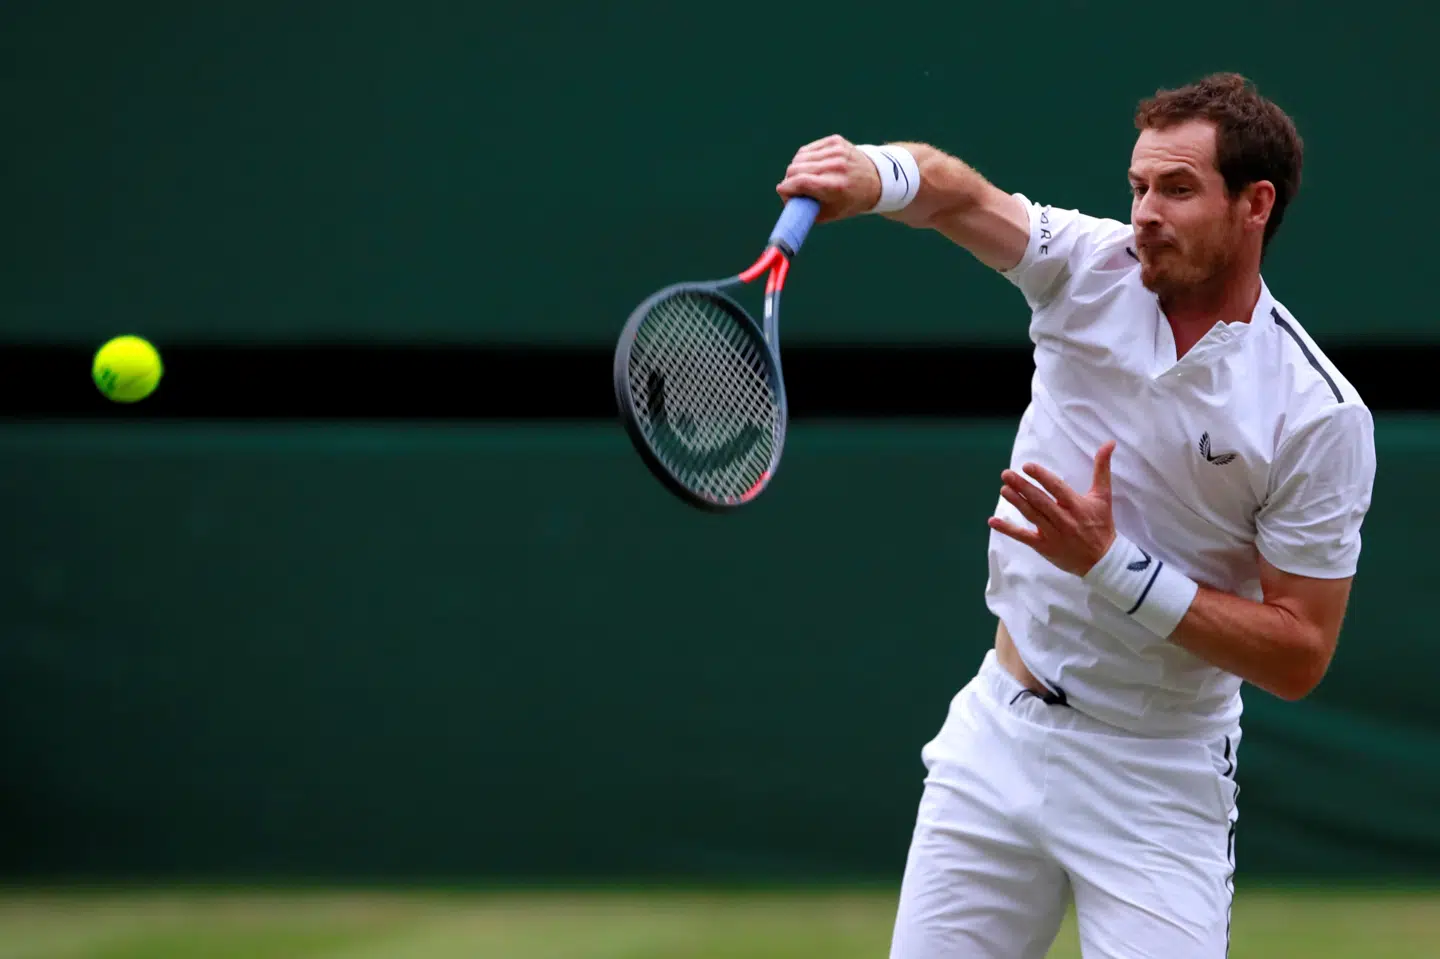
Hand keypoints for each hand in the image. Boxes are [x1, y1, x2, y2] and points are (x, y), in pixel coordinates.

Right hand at [775, 134, 880, 223]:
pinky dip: (805, 159)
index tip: (783, 193)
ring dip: (796, 169)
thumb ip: (806, 209)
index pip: (799, 182)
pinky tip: (811, 166)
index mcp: (835, 186)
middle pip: (795, 169)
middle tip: (792, 188)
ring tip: (802, 178)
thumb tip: (786, 198)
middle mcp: (836, 166)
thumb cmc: (850, 201)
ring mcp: (836, 151)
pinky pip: (808, 149)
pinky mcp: (835, 141)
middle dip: (788, 180)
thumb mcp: (829, 213)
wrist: (875, 180)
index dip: (785, 189)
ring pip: (799, 157)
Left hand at [988, 441, 1118, 577]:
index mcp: (1078, 506)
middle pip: (1040, 501)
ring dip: (1016, 502)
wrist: (1102, 560)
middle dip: (1022, 487)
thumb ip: (1102, 469)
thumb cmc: (1101, 524)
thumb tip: (1109, 443)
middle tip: (1006, 474)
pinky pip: (1023, 537)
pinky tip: (993, 521)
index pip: (1057, 488)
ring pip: (1032, 516)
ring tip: (1003, 489)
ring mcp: (1053, 535)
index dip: (1042, 477)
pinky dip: (1008, 529)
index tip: (1027, 466)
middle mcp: (1065, 520)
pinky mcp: (1045, 547)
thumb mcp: (1104, 496)